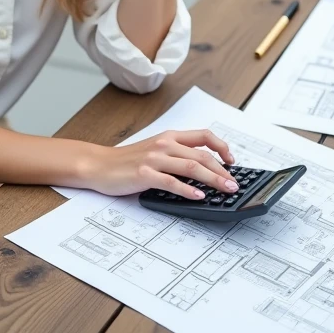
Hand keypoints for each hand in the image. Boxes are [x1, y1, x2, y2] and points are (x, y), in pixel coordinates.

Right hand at [84, 129, 237, 198]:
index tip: (232, 161)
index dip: (222, 147)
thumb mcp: (155, 150)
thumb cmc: (127, 161)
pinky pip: (171, 182)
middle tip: (234, 183)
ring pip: (191, 167)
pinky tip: (198, 196)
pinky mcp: (145, 174)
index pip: (204, 136)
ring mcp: (154, 159)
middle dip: (222, 170)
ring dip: (212, 179)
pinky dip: (187, 190)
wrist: (99, 164)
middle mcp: (164, 145)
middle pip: (202, 155)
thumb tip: (203, 168)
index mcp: (169, 137)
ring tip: (225, 189)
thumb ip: (176, 154)